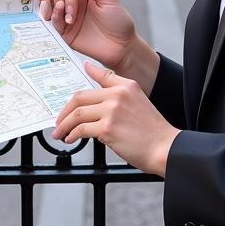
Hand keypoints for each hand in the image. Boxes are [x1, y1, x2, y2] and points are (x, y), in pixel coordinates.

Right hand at [38, 0, 141, 72]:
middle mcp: (69, 3)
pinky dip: (54, 18)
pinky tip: (61, 19)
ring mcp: (65, 18)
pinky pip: (52, 23)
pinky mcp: (64, 33)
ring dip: (52, 5)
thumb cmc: (118, 21)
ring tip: (60, 9)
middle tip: (62, 3)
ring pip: (49, 6)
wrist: (121, 47)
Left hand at [52, 62, 180, 175]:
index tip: (70, 86)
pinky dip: (72, 134)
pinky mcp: (108, 128)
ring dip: (64, 124)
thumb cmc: (152, 129)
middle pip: (80, 97)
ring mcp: (112, 110)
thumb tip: (96, 82)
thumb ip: (116, 88)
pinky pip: (82, 129)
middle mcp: (118, 94)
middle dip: (65, 111)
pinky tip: (71, 139)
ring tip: (60, 132)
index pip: (98, 76)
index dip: (80, 80)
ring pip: (77, 113)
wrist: (165, 148)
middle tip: (59, 120)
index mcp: (126, 85)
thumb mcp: (137, 100)